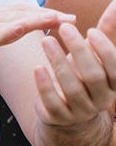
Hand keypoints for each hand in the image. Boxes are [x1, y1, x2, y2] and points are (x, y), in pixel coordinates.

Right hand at [0, 5, 74, 89]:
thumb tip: (8, 37)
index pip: (17, 11)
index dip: (41, 13)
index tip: (64, 18)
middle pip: (19, 12)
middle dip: (47, 14)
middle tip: (72, 18)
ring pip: (10, 20)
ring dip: (36, 19)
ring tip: (59, 19)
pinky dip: (10, 30)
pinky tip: (25, 27)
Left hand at [34, 0, 115, 128]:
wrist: (67, 111)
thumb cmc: (83, 73)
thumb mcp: (95, 54)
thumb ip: (106, 31)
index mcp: (113, 83)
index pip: (115, 68)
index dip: (105, 50)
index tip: (90, 30)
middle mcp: (101, 99)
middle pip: (93, 75)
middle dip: (79, 50)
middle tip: (64, 28)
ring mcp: (80, 110)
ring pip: (72, 87)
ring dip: (58, 61)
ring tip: (46, 40)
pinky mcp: (59, 117)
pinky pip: (53, 102)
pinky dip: (45, 85)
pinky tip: (37, 67)